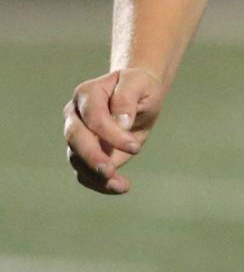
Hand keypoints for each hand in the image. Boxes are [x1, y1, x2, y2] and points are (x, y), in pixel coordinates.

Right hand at [64, 68, 163, 193]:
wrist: (138, 95)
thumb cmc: (139, 86)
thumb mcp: (139, 84)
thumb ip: (126, 100)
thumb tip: (121, 123)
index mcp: (88, 93)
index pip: (94, 117)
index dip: (112, 134)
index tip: (135, 147)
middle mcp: (75, 115)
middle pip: (75, 138)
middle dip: (92, 157)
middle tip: (110, 171)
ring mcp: (76, 135)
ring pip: (76, 159)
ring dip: (95, 175)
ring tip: (121, 185)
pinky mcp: (83, 154)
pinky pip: (84, 173)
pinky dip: (99, 184)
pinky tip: (120, 187)